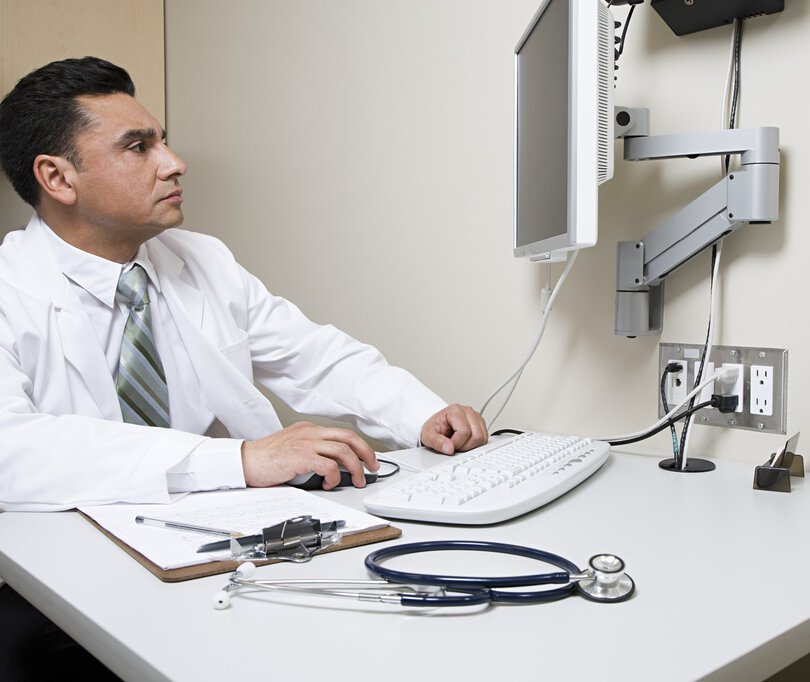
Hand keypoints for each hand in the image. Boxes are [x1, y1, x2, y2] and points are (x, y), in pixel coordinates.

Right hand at [241, 422, 378, 489]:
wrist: (245, 461)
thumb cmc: (266, 460)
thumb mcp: (294, 450)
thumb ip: (313, 453)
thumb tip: (335, 468)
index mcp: (309, 429)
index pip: (342, 434)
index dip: (359, 446)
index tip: (367, 459)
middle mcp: (310, 433)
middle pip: (349, 437)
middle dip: (367, 453)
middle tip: (373, 467)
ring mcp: (306, 443)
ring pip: (343, 450)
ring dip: (355, 467)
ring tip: (357, 480)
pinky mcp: (300, 456)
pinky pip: (328, 465)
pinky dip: (335, 476)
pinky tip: (330, 484)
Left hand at [420, 404, 487, 454]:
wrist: (436, 425)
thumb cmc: (433, 428)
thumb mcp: (428, 436)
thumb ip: (437, 442)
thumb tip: (449, 448)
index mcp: (455, 410)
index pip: (464, 431)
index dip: (457, 443)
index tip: (448, 445)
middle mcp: (468, 412)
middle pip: (477, 435)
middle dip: (465, 446)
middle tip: (454, 445)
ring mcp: (476, 417)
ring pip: (482, 438)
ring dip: (471, 446)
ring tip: (459, 443)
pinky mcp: (480, 425)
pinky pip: (484, 439)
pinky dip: (475, 445)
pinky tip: (465, 442)